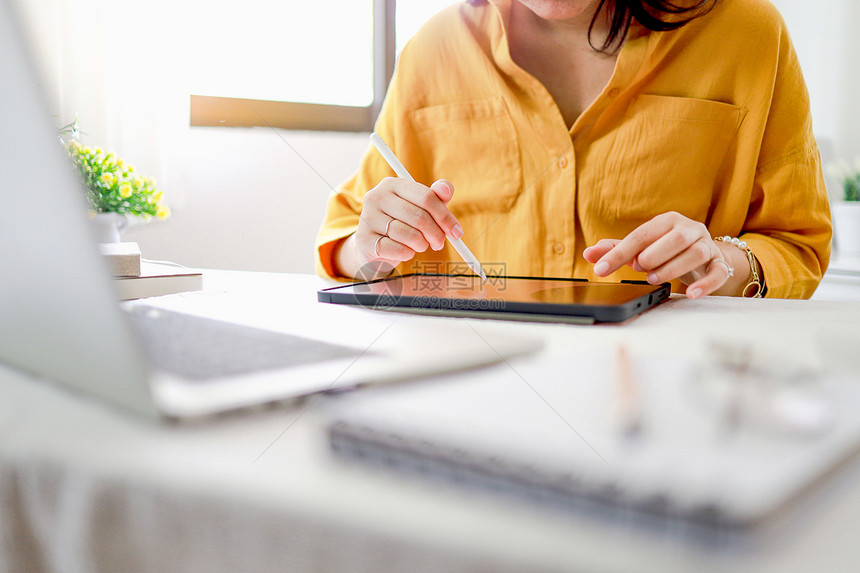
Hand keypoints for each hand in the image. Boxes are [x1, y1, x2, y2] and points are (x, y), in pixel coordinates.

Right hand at [335, 178, 461, 277]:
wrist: (373, 244)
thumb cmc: (401, 222)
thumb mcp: (419, 207)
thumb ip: (436, 197)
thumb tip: (446, 189)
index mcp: (392, 184)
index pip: (426, 197)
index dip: (445, 216)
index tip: (457, 232)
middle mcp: (377, 197)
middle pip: (419, 217)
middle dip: (436, 234)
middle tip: (440, 243)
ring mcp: (368, 218)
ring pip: (408, 234)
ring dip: (421, 244)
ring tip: (421, 245)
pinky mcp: (364, 239)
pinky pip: (396, 249)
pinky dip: (408, 253)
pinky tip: (408, 252)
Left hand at [583, 212, 740, 298]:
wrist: (702, 256)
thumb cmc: (666, 250)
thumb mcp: (641, 249)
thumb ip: (617, 250)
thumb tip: (589, 254)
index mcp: (667, 221)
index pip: (641, 235)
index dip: (618, 253)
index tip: (599, 269)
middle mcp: (689, 229)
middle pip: (675, 238)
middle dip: (653, 256)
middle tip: (639, 269)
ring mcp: (707, 245)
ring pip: (695, 254)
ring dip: (672, 268)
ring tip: (654, 278)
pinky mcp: (720, 263)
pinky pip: (718, 272)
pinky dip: (705, 284)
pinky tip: (690, 293)